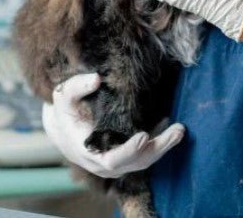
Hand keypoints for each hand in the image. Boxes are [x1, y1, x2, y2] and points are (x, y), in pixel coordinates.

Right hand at [42, 73, 185, 178]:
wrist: (64, 128)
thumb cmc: (64, 111)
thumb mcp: (63, 96)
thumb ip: (77, 87)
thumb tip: (96, 79)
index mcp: (88, 153)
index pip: (113, 159)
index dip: (129, 150)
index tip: (144, 136)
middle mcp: (104, 163)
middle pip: (136, 162)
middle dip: (158, 147)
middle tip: (177, 131)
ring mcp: (117, 162)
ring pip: (144, 160)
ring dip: (164, 145)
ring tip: (180, 130)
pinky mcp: (126, 156)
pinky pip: (146, 154)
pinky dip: (159, 141)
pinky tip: (169, 125)